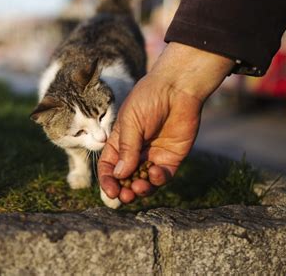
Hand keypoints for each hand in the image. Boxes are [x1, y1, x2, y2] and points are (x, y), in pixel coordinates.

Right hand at [98, 42, 233, 203]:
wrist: (177, 89)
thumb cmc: (148, 99)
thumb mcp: (131, 122)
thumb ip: (127, 150)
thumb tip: (120, 175)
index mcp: (120, 142)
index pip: (109, 166)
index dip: (107, 180)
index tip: (111, 191)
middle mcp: (135, 152)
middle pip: (126, 178)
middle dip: (124, 190)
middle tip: (125, 196)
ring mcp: (153, 156)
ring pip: (144, 181)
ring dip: (140, 189)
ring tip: (139, 187)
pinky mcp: (171, 158)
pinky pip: (163, 176)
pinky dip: (158, 179)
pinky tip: (155, 172)